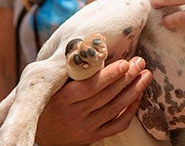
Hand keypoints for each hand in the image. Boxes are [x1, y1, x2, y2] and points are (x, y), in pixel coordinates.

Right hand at [35, 57, 151, 145]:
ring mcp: (83, 129)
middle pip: (106, 96)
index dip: (110, 75)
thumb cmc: (48, 97)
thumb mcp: (52, 83)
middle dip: (127, 77)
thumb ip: (73, 69)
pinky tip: (138, 95)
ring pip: (115, 109)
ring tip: (146, 74)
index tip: (126, 62)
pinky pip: (117, 125)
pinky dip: (130, 110)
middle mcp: (72, 116)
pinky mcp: (91, 138)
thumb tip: (98, 47)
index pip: (90, 87)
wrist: (38, 130)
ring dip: (134, 90)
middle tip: (140, 62)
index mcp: (61, 99)